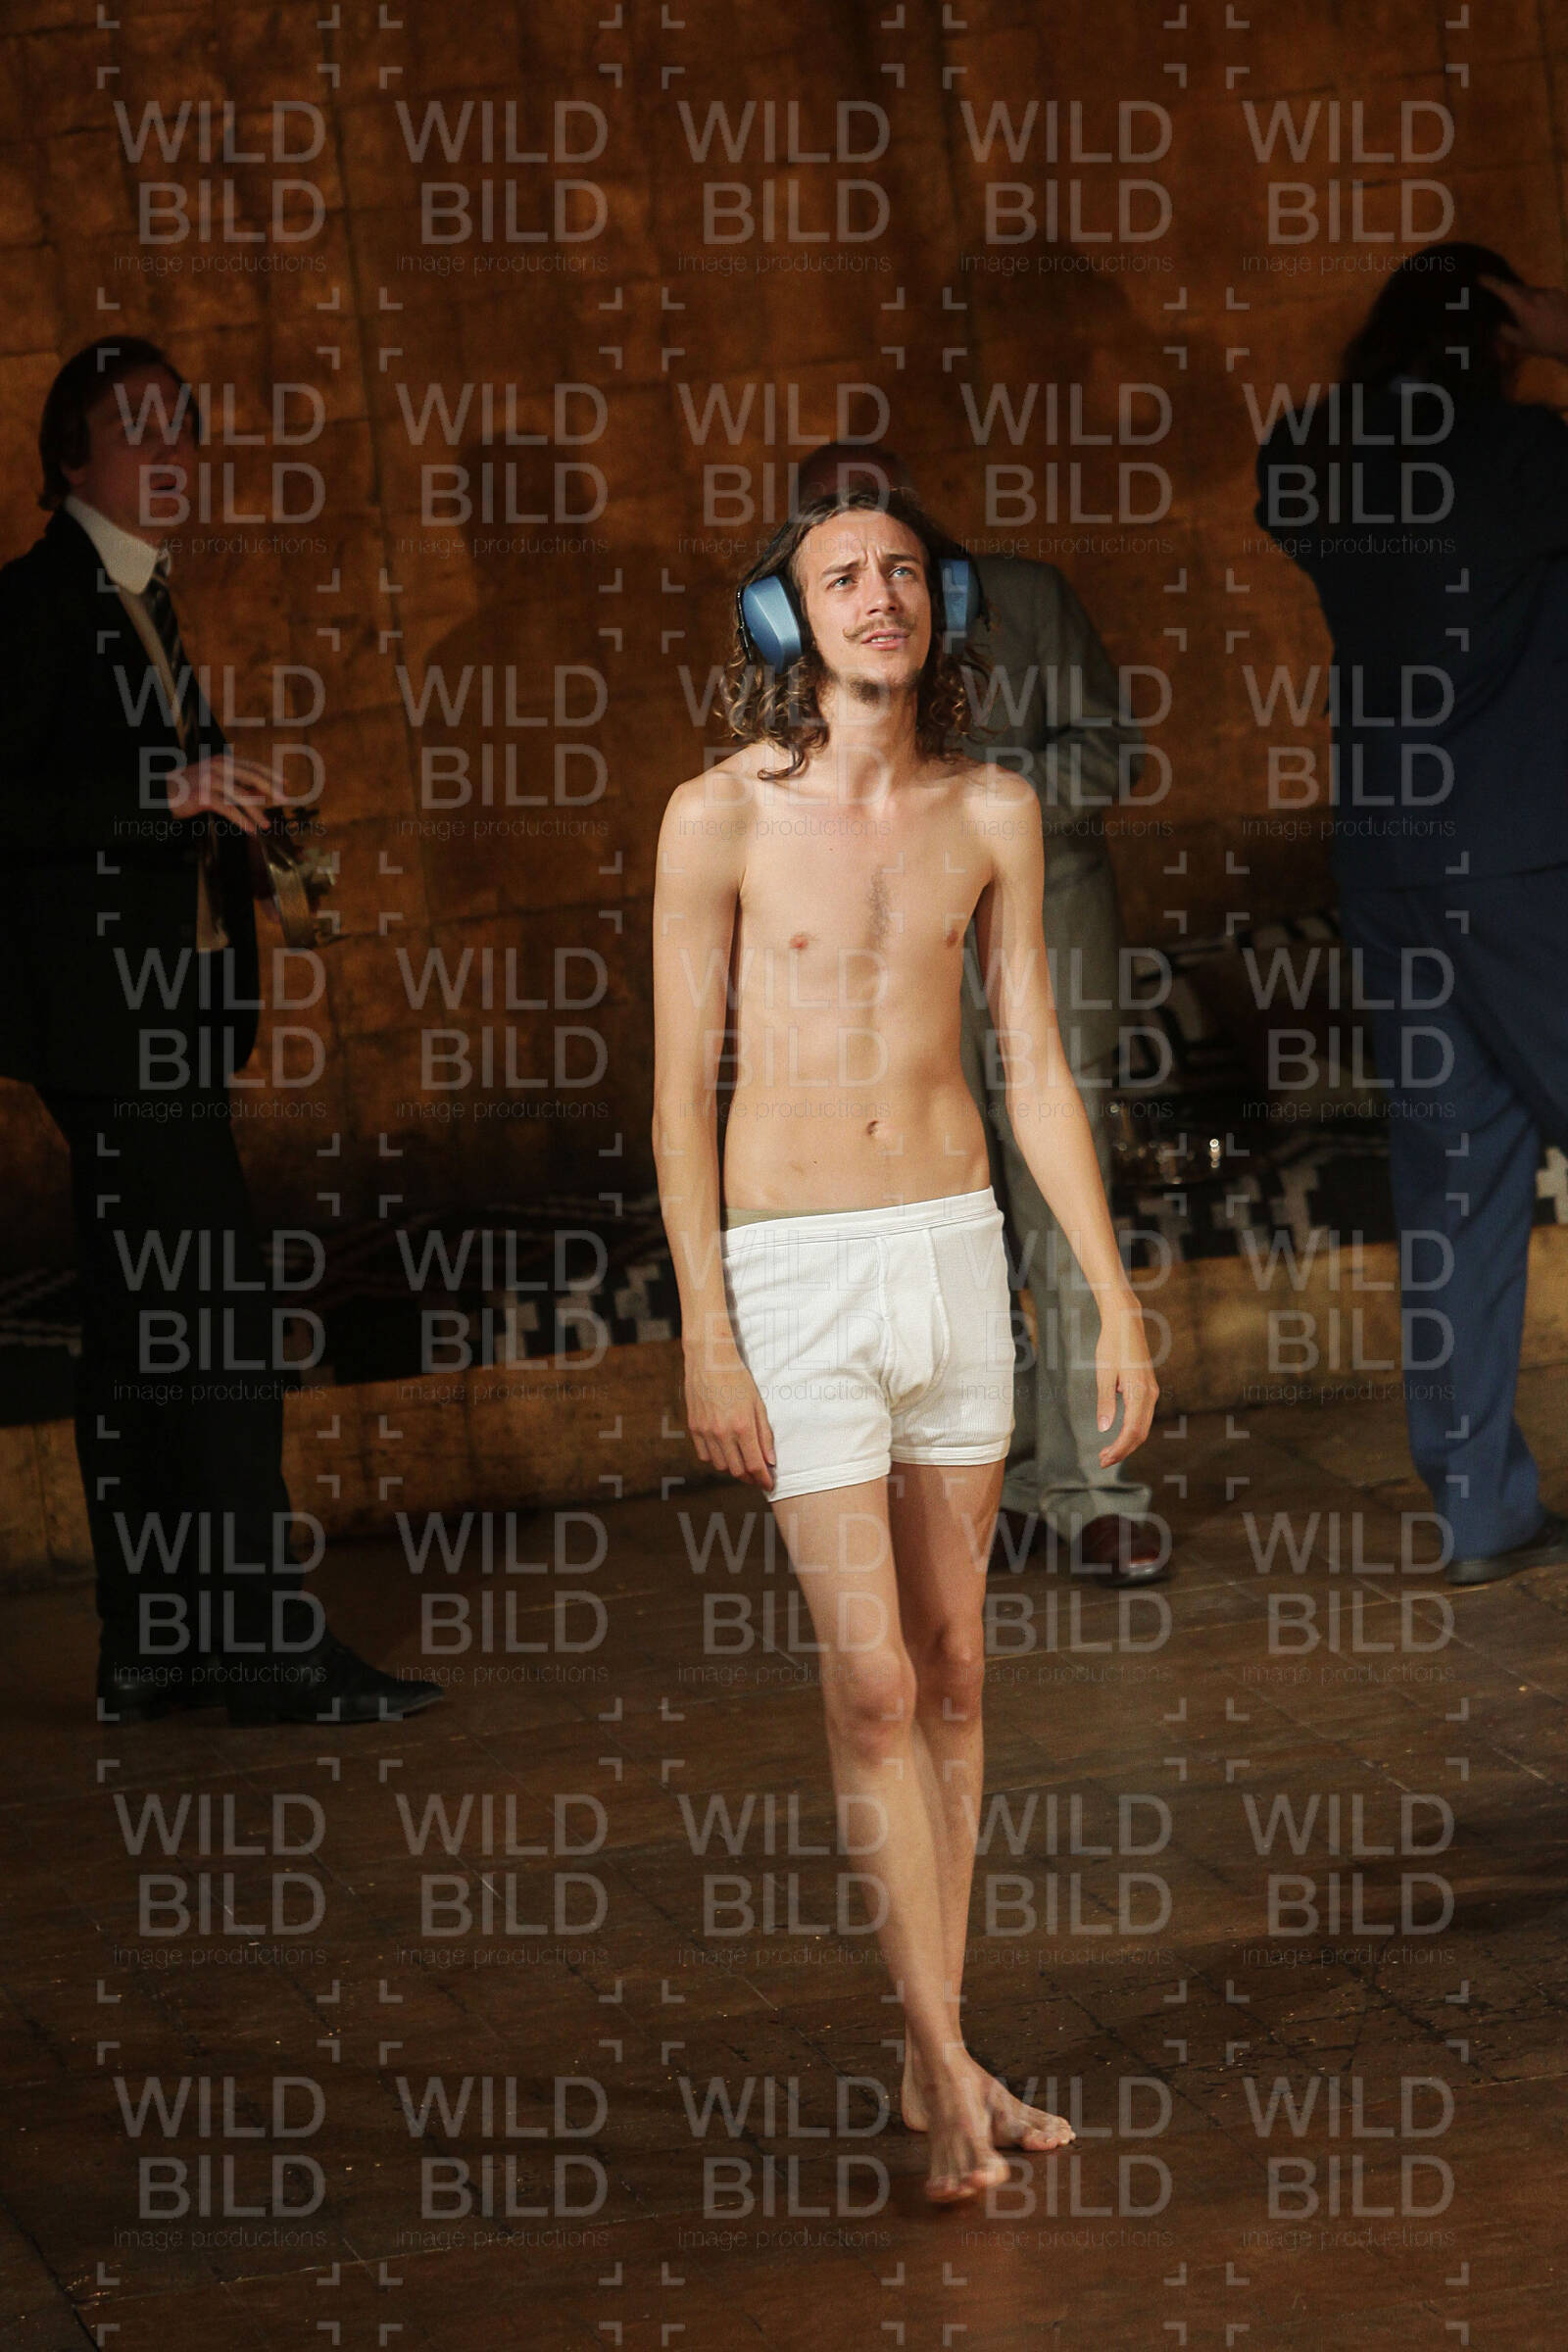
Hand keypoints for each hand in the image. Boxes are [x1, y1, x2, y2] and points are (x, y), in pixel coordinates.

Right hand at [166, 753, 285, 836]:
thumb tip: (261, 793)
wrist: (160, 794)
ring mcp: (210, 779)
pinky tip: (250, 829)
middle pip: (251, 776)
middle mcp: (218, 766)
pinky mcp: (203, 795)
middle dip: (271, 788)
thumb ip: (237, 785)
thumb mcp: (215, 784)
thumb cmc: (190, 789)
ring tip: (266, 824)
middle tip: (285, 800)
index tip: (286, 784)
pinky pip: (228, 808)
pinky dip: (241, 820)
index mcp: (222, 761)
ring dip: (256, 812)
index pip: (253, 766)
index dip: (271, 774)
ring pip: (241, 795)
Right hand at [684, 1339, 775, 1487]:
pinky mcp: (694, 1428)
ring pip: (720, 1466)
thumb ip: (764, 1435)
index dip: (763, 1479)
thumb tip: (770, 1461)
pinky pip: (704, 1455)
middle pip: (738, 1470)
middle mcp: (722, 1433)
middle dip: (751, 1478)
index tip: (769, 1485)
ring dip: (734, 1469)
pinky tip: (725, 1452)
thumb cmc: (737, 1379)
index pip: (755, 1465)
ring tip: (743, 1462)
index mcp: (742, 1426)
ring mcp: (705, 1432)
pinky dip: (716, 1459)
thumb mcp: (758, 1404)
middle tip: (759, 1476)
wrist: (709, 1360)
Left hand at [1094, 1287, 1158, 1467]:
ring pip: (1143, 1426)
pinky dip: (1132, 1430)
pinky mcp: (1148, 1387)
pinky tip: (1118, 1433)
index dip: (1119, 1449)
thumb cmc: (1112, 1344)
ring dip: (1127, 1442)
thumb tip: (1104, 1428)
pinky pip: (1143, 1416)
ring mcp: (1151, 1391)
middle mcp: (1150, 1395)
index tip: (1103, 1460)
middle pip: (1140, 1433)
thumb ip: (1105, 1402)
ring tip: (1107, 1451)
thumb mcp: (1104, 1373)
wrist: (1126, 1321)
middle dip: (1123, 1450)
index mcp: (1140, 1392)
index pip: (1132, 1431)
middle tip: (1103, 1461)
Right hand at [1479, 276, 1567, 363]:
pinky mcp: (1558, 292)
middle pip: (1516, 287)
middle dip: (1506, 290)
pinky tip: (1539, 310)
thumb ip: (1505, 331)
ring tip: (1521, 309)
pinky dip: (1535, 298)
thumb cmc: (1546, 344)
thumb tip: (1496, 324)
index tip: (1480, 277)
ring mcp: (1548, 291)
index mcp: (1524, 306)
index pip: (1504, 289)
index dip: (1491, 282)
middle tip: (1497, 294)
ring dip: (1522, 296)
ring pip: (1529, 290)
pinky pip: (1541, 292)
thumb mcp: (1521, 342)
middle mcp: (1536, 294)